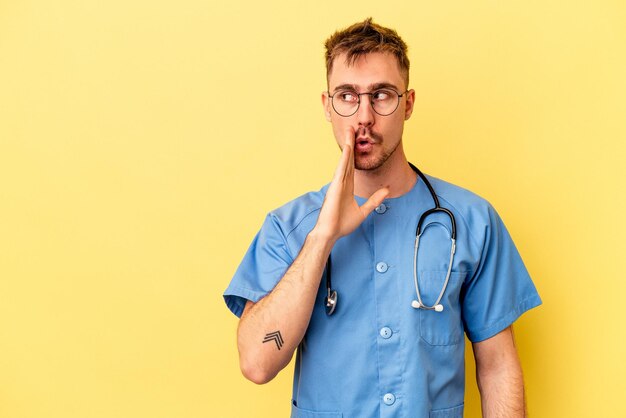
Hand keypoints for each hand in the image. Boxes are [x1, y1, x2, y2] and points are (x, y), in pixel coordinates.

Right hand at [314, 127, 388, 241]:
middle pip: (347, 159)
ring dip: (348, 146)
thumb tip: (387, 191)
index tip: (357, 141)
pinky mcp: (335, 187)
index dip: (355, 152)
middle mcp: (341, 182)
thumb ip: (374, 200)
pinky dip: (344, 158)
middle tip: (353, 128)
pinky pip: (341, 169)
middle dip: (350, 143)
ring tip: (350, 131)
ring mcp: (337, 183)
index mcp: (347, 186)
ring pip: (344, 160)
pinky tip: (348, 148)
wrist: (331, 233)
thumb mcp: (363, 211)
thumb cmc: (342, 224)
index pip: (352, 165)